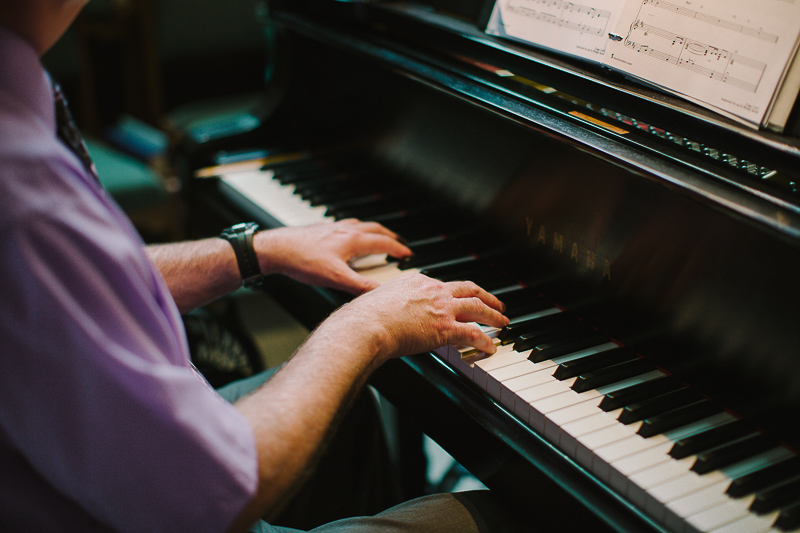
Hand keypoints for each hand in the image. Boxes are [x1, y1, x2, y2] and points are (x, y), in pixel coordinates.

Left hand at [254, 219, 411, 294]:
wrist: (276, 249)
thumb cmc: (302, 260)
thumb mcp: (335, 278)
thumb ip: (360, 286)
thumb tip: (381, 293)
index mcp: (352, 240)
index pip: (383, 242)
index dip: (398, 249)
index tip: (407, 254)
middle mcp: (345, 229)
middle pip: (375, 228)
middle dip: (390, 235)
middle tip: (398, 243)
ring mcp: (333, 227)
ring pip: (360, 225)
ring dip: (373, 230)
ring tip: (377, 236)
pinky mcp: (321, 229)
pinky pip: (345, 225)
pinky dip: (355, 229)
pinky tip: (348, 236)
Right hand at [323, 274, 508, 364]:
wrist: (367, 325)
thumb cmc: (365, 316)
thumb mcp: (377, 299)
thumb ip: (386, 303)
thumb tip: (379, 311)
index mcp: (418, 281)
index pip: (445, 285)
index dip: (457, 292)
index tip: (462, 296)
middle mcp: (434, 290)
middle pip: (469, 290)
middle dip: (486, 296)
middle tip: (496, 302)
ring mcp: (442, 308)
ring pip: (478, 308)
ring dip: (494, 315)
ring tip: (503, 321)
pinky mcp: (446, 328)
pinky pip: (473, 333)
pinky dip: (485, 341)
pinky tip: (491, 347)